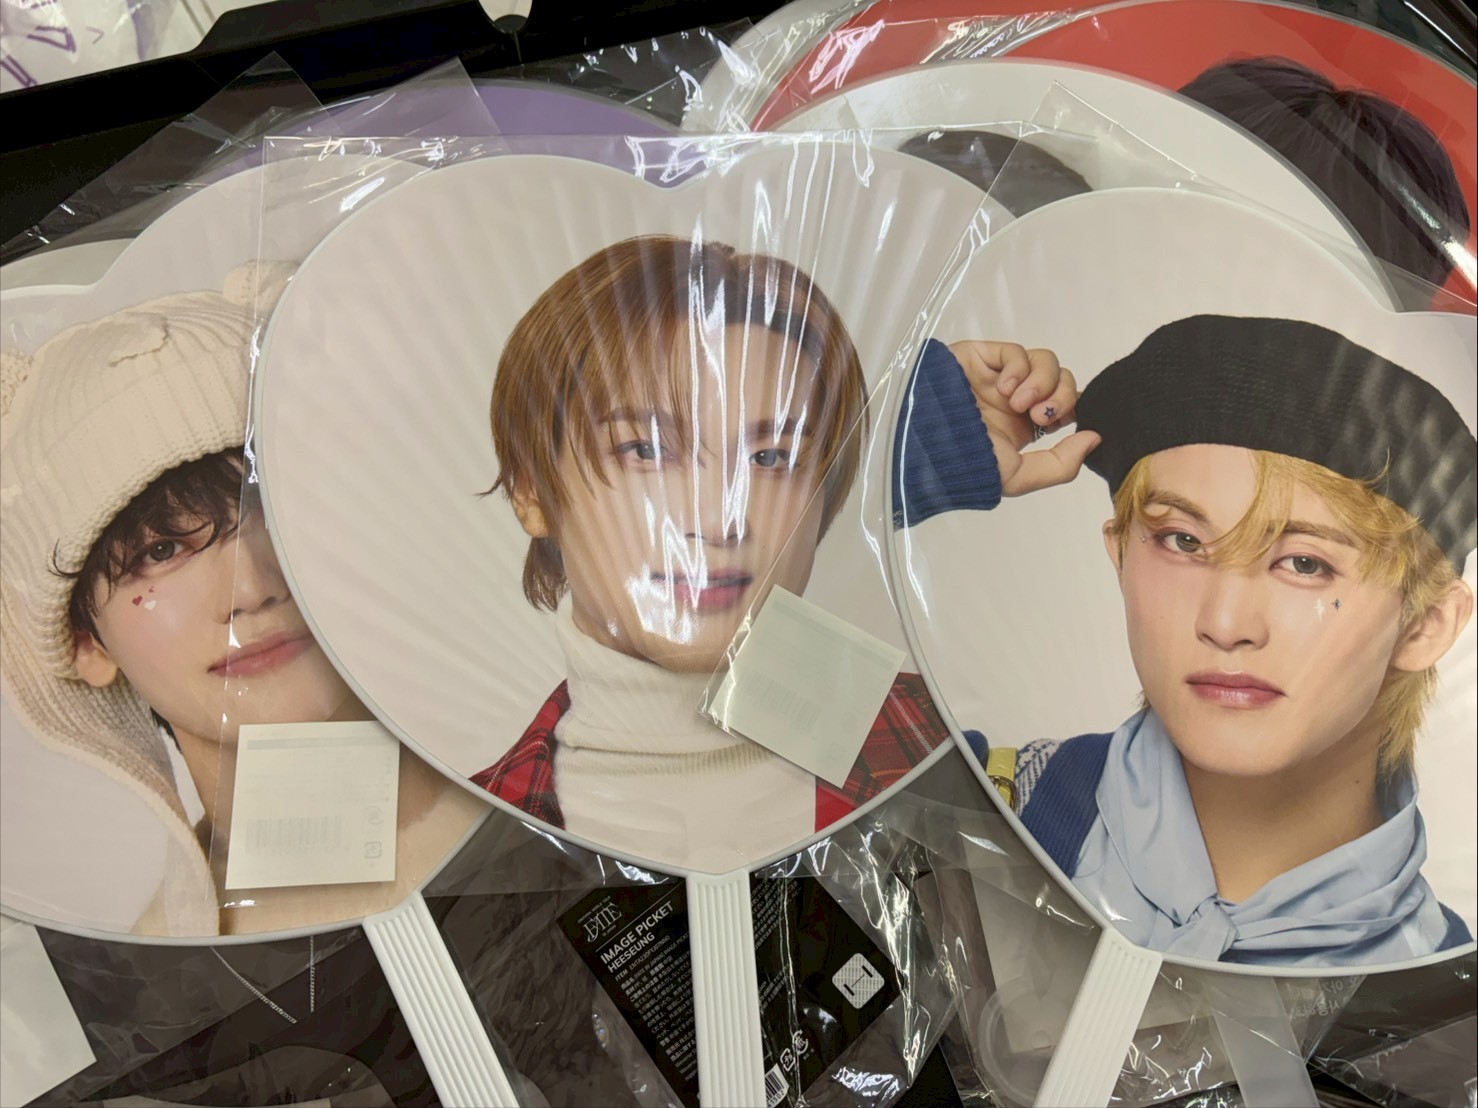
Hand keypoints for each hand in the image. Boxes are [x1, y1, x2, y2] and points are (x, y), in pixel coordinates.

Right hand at [947, 340, 1101, 495]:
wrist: (925, 442)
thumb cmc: (965, 462)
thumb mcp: (1017, 477)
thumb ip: (1061, 464)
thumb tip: (1095, 438)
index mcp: (1024, 427)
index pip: (1066, 406)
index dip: (1072, 409)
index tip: (1061, 423)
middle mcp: (1015, 400)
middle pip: (1063, 381)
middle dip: (1061, 397)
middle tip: (1040, 415)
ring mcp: (1000, 377)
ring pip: (1046, 362)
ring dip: (1041, 383)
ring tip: (1019, 403)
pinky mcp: (983, 357)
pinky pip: (1016, 352)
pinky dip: (1018, 368)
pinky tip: (1004, 389)